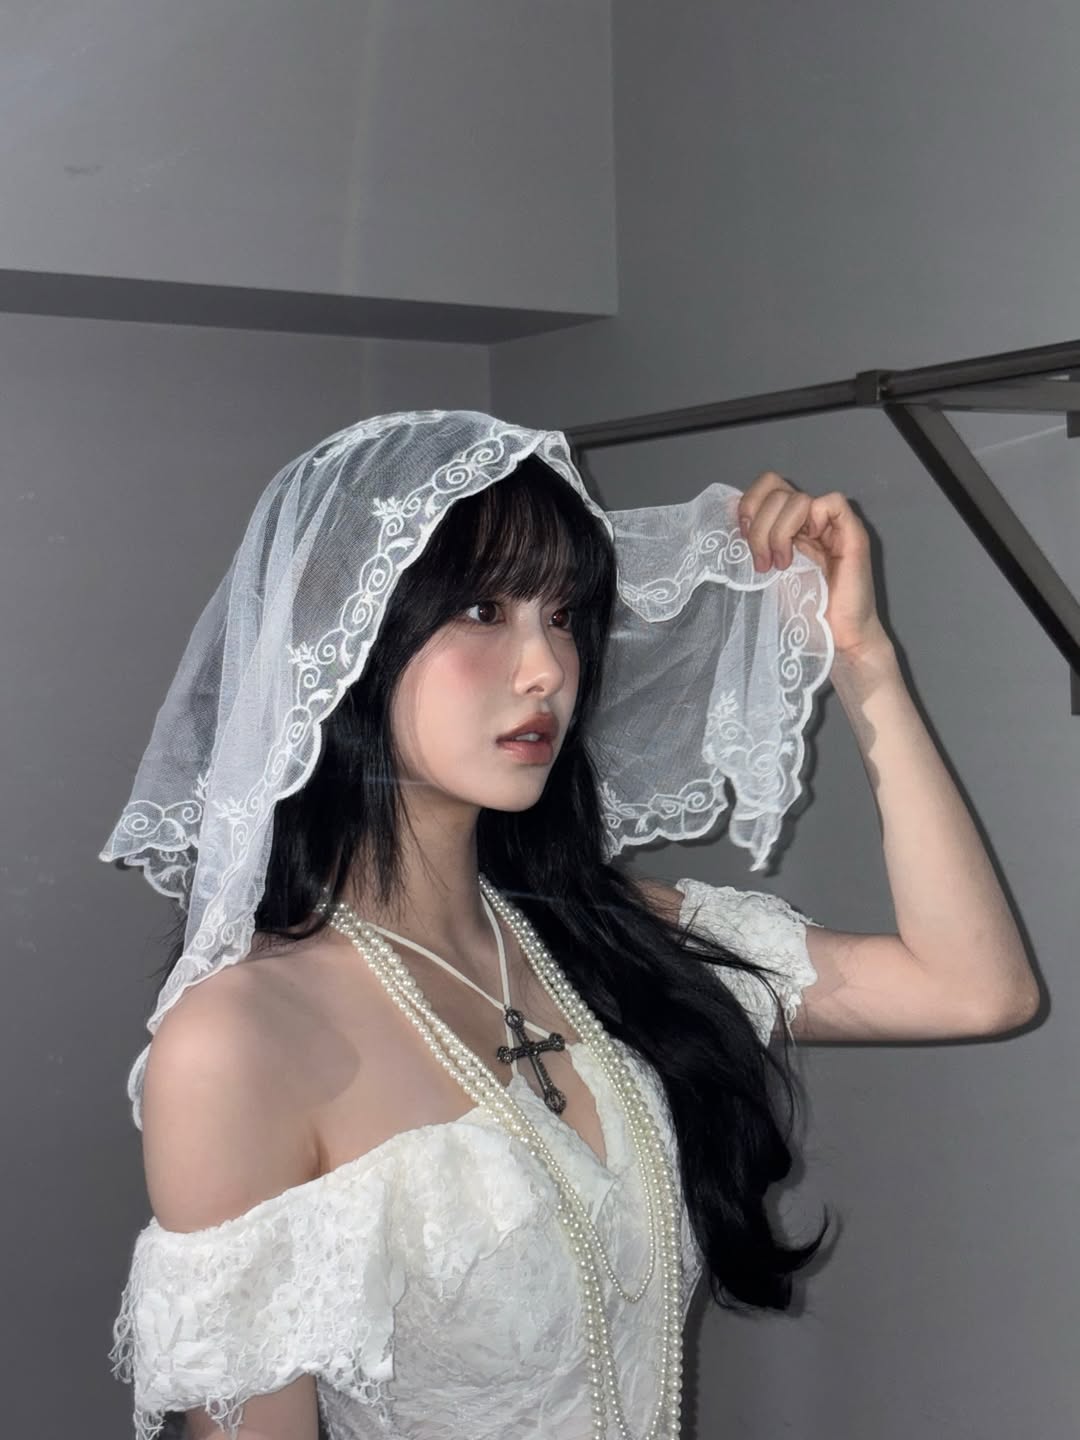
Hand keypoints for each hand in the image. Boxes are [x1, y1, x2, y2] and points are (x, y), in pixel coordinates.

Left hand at [736, 471, 886, 657]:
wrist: (835, 640)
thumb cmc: (801, 613)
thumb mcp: (764, 573)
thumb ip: (752, 544)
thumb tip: (725, 520)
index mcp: (787, 523)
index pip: (766, 486)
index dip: (748, 506)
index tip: (741, 541)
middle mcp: (808, 519)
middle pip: (775, 489)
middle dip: (759, 527)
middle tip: (761, 563)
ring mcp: (831, 525)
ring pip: (797, 498)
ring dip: (779, 533)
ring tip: (779, 566)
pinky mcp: (853, 533)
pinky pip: (832, 502)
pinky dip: (813, 522)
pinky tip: (806, 552)